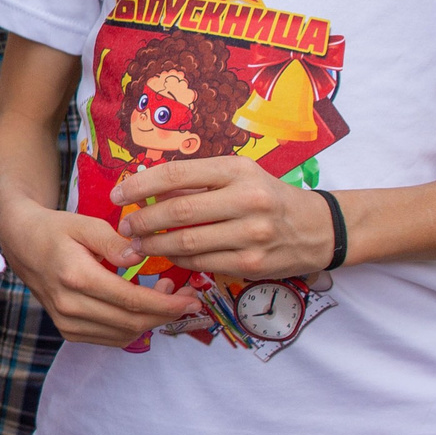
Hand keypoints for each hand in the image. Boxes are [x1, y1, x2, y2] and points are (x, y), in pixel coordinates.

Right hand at [0, 189, 196, 344]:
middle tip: (188, 299)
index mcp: (75, 277)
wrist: (21, 244)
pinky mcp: (68, 330)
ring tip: (164, 296)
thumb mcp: (84, 224)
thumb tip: (141, 257)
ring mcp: (66, 322)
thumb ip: (114, 241)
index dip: (168, 304)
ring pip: (124, 334)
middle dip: (167, 314)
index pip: (132, 301)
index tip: (193, 299)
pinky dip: (133, 327)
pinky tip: (141, 307)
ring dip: (152, 321)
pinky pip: (111, 338)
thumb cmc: (55, 229)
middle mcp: (69, 306)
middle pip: (132, 323)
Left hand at [112, 157, 336, 279]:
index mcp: (238, 170)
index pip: (177, 174)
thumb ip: (195, 182)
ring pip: (186, 242)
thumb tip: (144, 187)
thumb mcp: (238, 176)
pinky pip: (201, 263)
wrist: (317, 228)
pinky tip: (167, 256)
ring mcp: (251, 234)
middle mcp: (247, 199)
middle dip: (142, 220)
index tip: (119, 194)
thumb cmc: (267, 197)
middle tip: (125, 226)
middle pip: (178, 211)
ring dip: (154, 245)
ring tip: (138, 244)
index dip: (140, 185)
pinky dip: (178, 260)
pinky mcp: (252, 264)